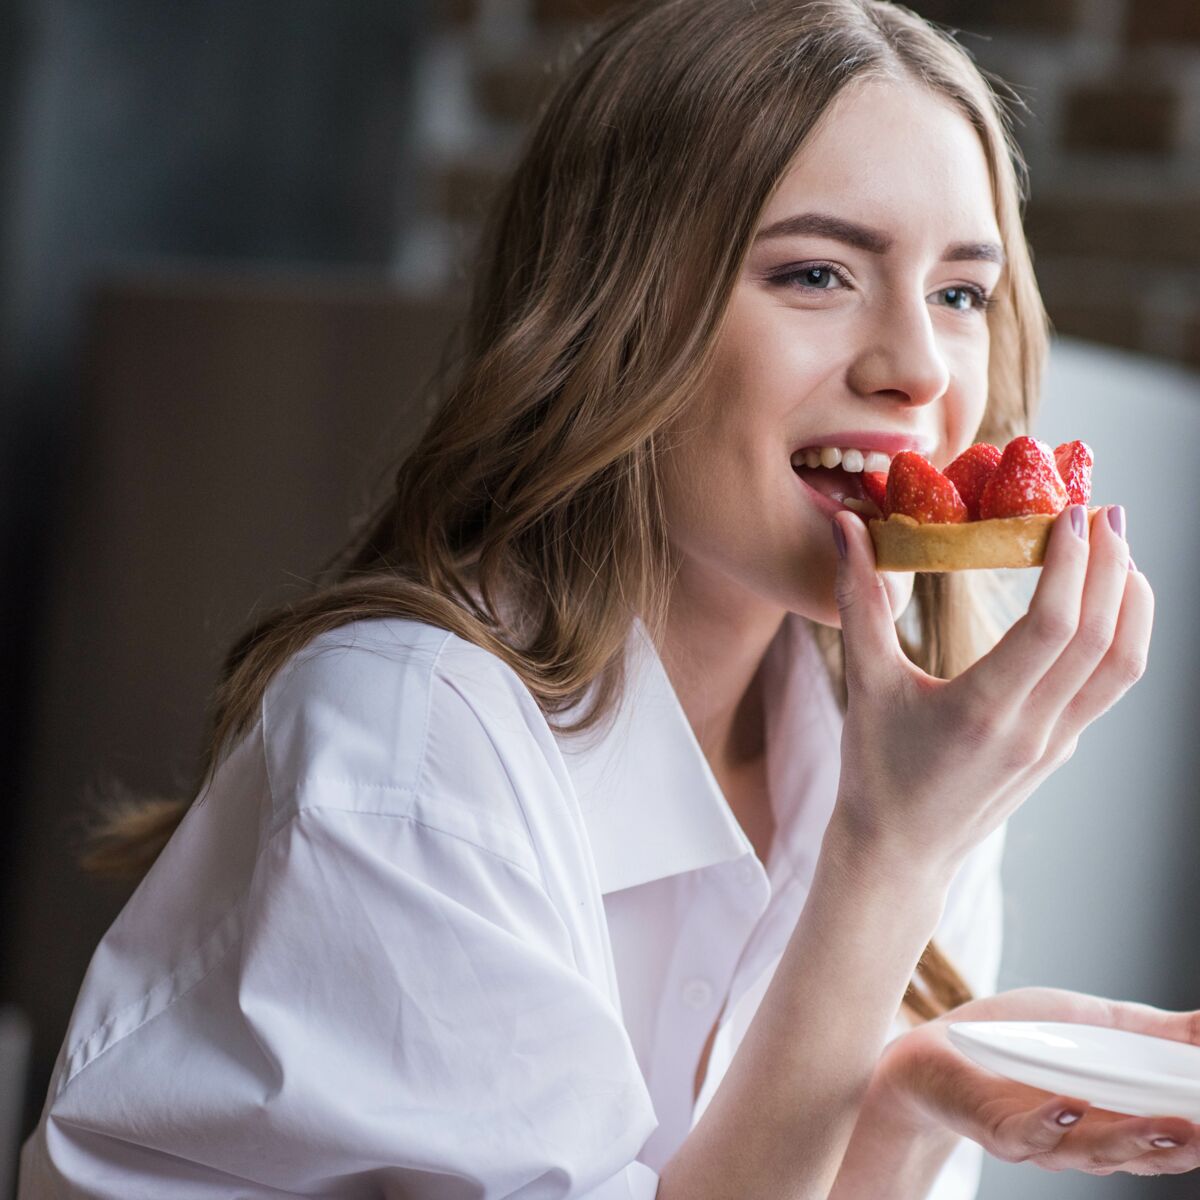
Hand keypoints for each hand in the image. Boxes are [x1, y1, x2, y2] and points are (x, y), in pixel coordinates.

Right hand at [829, 504, 1152, 875]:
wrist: (898, 851)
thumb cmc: (874, 768)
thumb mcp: (864, 682)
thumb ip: (859, 599)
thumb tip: (847, 526)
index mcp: (981, 711)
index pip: (1051, 627)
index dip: (1070, 564)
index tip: (1070, 513)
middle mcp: (1031, 729)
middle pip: (1099, 637)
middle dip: (1110, 565)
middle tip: (1103, 510)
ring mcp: (1054, 744)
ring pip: (1122, 665)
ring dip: (1131, 602)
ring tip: (1119, 551)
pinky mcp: (1060, 750)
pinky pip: (1109, 686)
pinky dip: (1121, 636)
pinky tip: (1105, 603)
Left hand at [876, 986, 1199, 1176]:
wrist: (935, 1050)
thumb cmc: (1020, 1039)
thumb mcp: (1096, 1025)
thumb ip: (1155, 1032)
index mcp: (1115, 1120)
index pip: (1170, 1137)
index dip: (1199, 1130)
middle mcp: (1084, 1140)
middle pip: (1143, 1153)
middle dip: (1183, 1145)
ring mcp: (1041, 1140)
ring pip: (1093, 1150)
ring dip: (1133, 1140)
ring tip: (1172, 1125)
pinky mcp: (997, 1130)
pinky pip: (1027, 1134)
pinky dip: (1050, 1121)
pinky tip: (1071, 1102)